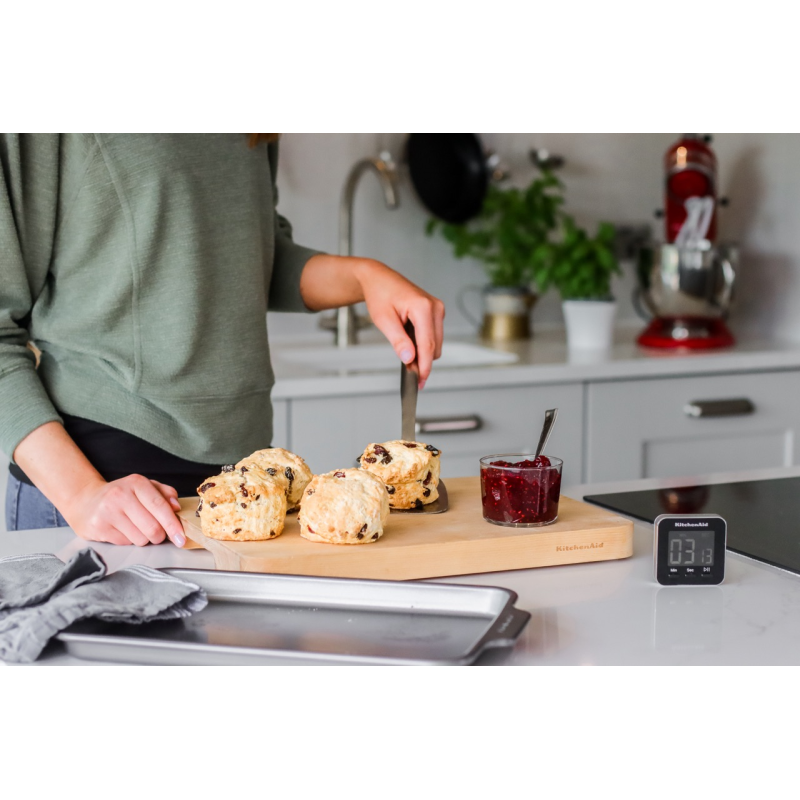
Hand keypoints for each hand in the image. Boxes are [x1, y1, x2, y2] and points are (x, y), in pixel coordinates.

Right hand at [63, 474, 186, 546]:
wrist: (85, 501)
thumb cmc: (121, 495)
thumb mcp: (143, 487)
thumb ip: (164, 493)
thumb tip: (176, 507)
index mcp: (136, 483)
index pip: (160, 506)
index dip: (173, 525)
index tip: (181, 538)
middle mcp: (120, 495)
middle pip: (153, 528)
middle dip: (159, 535)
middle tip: (156, 532)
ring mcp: (107, 512)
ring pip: (140, 539)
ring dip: (143, 538)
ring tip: (135, 527)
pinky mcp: (98, 527)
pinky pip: (125, 543)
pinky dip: (129, 540)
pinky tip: (121, 530)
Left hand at [357, 260, 444, 386]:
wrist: (379, 278)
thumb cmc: (379, 295)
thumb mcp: (384, 320)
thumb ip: (398, 341)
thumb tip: (409, 359)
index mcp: (423, 308)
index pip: (427, 345)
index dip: (424, 367)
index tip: (419, 381)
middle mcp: (435, 308)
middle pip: (434, 347)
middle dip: (422, 361)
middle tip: (407, 371)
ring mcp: (437, 309)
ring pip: (436, 343)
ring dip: (422, 352)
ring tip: (404, 351)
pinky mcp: (436, 311)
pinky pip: (433, 335)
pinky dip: (423, 343)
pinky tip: (410, 342)